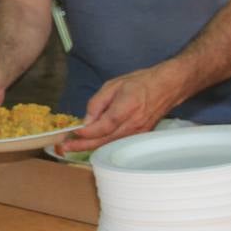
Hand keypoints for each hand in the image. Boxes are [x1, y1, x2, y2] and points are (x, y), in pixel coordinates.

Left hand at [61, 64, 182, 151]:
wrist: (167, 87)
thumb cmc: (140, 82)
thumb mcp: (113, 85)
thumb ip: (97, 102)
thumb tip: (86, 120)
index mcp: (127, 107)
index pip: (104, 125)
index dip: (87, 131)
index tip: (72, 132)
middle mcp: (134, 123)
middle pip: (105, 139)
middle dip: (83, 145)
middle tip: (64, 147)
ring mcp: (139, 132)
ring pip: (111, 144)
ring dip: (91, 147)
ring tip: (72, 147)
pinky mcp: (140, 136)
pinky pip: (118, 142)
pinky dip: (103, 144)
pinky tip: (90, 143)